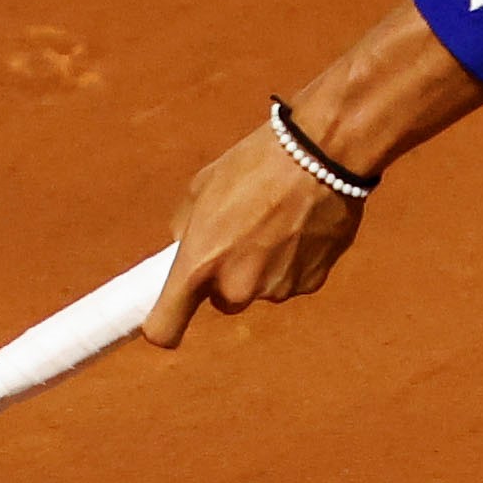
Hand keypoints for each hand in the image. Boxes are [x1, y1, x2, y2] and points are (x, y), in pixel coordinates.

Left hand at [141, 118, 363, 346]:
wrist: (320, 154)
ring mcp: (275, 290)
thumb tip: (185, 246)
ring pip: (260, 289)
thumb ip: (186, 229)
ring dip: (263, 266)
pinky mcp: (309, 284)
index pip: (165, 328)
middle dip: (226, 276)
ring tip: (277, 221)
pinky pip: (292, 280)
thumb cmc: (255, 164)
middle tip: (240, 235)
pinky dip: (294, 261)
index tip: (164, 319)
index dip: (162, 326)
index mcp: (199, 264)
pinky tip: (300, 227)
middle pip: (222, 300)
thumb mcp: (201, 188)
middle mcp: (236, 287)